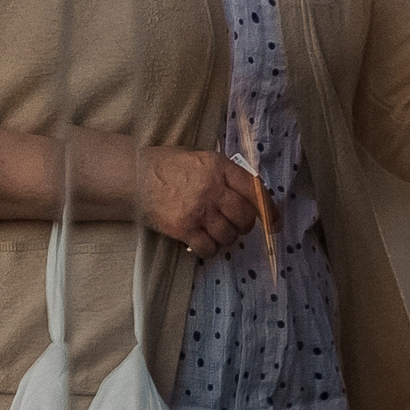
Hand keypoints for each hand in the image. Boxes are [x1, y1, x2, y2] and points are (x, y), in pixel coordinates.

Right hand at [139, 145, 265, 258]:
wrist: (134, 177)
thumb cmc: (168, 166)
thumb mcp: (202, 159)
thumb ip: (225, 174)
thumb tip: (251, 194)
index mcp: (220, 167)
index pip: (255, 190)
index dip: (269, 210)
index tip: (275, 223)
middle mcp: (213, 188)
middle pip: (245, 216)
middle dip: (245, 226)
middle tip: (238, 227)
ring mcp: (198, 210)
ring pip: (229, 234)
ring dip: (227, 238)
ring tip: (216, 232)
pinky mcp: (184, 228)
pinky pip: (208, 247)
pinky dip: (210, 250)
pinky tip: (204, 244)